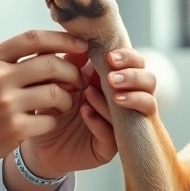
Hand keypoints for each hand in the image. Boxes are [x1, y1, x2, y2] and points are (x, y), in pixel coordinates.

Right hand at [0, 30, 88, 189]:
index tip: (81, 45)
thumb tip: (56, 48)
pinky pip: (50, 121)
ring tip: (63, 103)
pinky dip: (53, 121)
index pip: (34, 38)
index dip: (63, 39)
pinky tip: (45, 122)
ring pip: (57, 94)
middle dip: (72, 71)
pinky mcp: (13, 130)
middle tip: (77, 79)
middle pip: (52, 64)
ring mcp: (6, 104)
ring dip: (67, 99)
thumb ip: (13, 60)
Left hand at [19, 47, 157, 179]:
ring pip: (145, 106)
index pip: (135, 61)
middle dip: (133, 77)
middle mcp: (125, 98)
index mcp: (114, 78)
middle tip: (112, 78)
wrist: (40, 143)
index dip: (128, 57)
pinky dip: (100, 121)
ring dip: (127, 98)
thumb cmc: (52, 107)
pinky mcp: (111, 146)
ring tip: (98, 94)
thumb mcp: (58, 80)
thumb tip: (82, 44)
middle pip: (149, 80)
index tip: (110, 57)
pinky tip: (85, 113)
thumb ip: (70, 62)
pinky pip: (115, 134)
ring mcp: (122, 123)